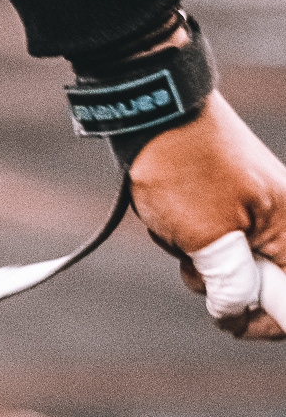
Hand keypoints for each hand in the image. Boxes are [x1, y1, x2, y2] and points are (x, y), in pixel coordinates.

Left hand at [129, 91, 285, 339]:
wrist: (150, 101)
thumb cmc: (182, 165)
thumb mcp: (208, 240)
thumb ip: (232, 287)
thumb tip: (232, 311)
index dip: (260, 320)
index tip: (225, 318)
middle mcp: (280, 215)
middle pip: (258, 282)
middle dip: (219, 280)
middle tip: (194, 260)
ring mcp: (251, 202)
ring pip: (228, 260)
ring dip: (197, 255)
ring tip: (177, 227)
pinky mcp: (225, 192)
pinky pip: (212, 233)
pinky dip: (188, 232)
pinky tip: (169, 211)